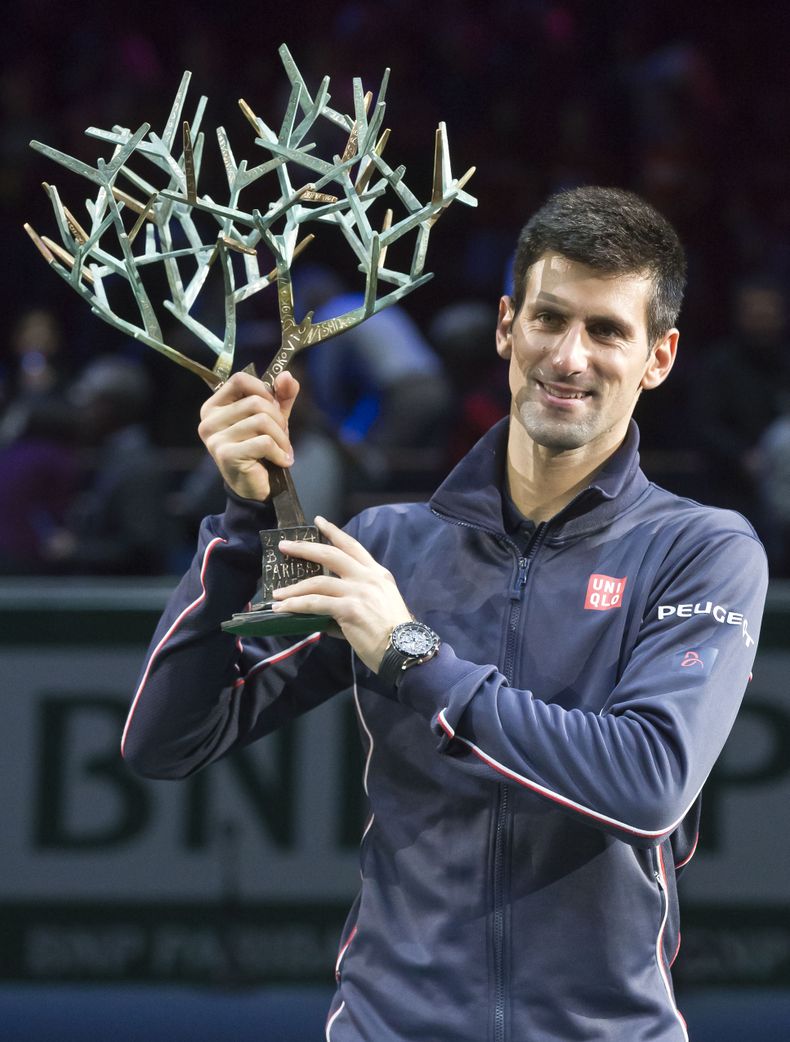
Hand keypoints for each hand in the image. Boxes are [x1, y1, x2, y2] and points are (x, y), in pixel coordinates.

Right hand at [197, 370, 299, 500]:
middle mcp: (209, 420)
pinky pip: (263, 442)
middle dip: (278, 419)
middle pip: (255, 402)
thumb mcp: (273, 418)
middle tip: (282, 436)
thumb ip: (281, 396)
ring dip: (281, 438)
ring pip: (262, 421)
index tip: (274, 407)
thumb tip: (286, 375)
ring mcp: (215, 438)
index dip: (263, 389)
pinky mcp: (225, 454)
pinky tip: (282, 461)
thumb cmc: (260, 450)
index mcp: (214, 406)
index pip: (240, 380)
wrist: (254, 488)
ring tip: (283, 450)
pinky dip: (279, 452)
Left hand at [271, 516, 412, 671]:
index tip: (319, 522)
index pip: (352, 546)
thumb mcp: (379, 604)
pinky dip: (296, 605)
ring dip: (294, 587)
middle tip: (285, 546)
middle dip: (305, 548)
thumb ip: (354, 598)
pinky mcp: (349, 608)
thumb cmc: (393, 633)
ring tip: (277, 593)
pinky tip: (284, 608)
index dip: (334, 532)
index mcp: (377, 574)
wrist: (404, 650)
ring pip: (318, 581)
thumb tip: (325, 605)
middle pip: (331, 555)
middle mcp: (368, 577)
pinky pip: (315, 603)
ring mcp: (358, 591)